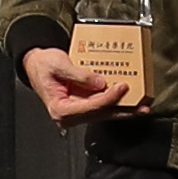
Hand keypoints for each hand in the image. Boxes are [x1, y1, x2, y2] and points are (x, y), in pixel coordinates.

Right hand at [22, 46, 143, 126]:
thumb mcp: (58, 65)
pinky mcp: (83, 105)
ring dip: (123, 110)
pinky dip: (116, 102)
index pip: (90, 107)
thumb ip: (79, 75)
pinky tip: (130, 100)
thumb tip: (99, 82)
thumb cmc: (43, 65)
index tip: (122, 87)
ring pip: (104, 113)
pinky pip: (102, 106)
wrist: (36, 63)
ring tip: (142, 106)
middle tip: (141, 107)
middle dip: (122, 111)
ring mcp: (77, 111)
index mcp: (60, 109)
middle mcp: (69, 115)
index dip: (108, 98)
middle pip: (100, 114)